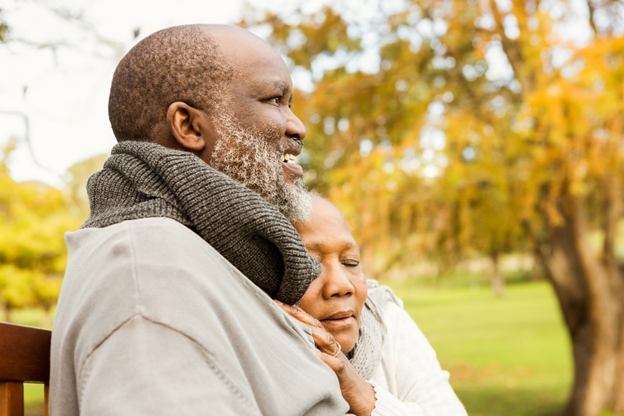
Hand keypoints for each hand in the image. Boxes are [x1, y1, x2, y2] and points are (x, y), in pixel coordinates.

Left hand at [275, 300, 375, 415]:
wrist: (358, 392)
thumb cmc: (334, 374)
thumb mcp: (320, 358)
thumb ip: (307, 347)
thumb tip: (286, 338)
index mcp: (324, 341)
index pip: (308, 322)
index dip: (293, 311)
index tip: (276, 301)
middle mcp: (330, 346)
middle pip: (314, 325)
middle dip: (297, 314)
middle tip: (278, 304)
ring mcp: (337, 357)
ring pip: (325, 340)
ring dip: (310, 330)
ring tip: (292, 322)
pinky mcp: (342, 372)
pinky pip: (334, 364)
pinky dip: (324, 359)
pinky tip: (313, 354)